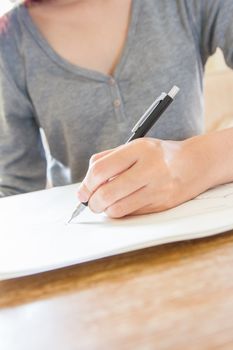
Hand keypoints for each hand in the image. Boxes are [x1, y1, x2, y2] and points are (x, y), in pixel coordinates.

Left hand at [77, 137, 211, 217]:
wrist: (194, 164)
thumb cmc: (159, 155)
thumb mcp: (134, 147)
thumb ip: (108, 159)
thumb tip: (85, 184)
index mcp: (139, 149)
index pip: (101, 170)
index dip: (86, 184)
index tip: (83, 192)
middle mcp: (149, 168)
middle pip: (107, 193)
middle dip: (92, 202)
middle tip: (90, 202)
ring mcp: (158, 188)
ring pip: (118, 208)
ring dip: (105, 209)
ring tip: (105, 204)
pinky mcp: (162, 204)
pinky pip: (131, 214)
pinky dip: (120, 212)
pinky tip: (122, 204)